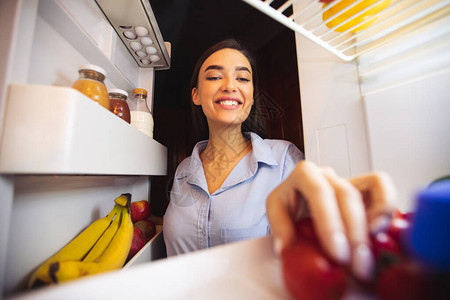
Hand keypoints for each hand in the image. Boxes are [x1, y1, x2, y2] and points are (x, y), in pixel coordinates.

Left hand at [266, 161, 396, 280]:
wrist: (299, 208)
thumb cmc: (290, 210)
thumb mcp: (277, 214)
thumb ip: (280, 228)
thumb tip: (286, 248)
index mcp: (303, 175)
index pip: (319, 192)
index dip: (330, 223)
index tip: (338, 255)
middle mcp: (328, 174)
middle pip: (347, 194)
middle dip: (354, 233)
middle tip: (357, 267)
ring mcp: (349, 178)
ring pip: (372, 188)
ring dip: (376, 224)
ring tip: (371, 255)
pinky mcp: (367, 188)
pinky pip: (384, 189)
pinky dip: (386, 211)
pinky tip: (380, 237)